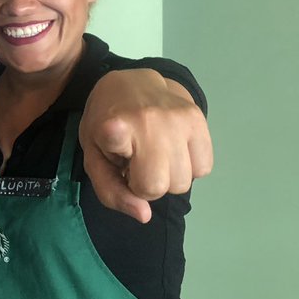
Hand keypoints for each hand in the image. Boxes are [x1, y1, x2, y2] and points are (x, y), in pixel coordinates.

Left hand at [80, 69, 212, 222]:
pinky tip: (171, 149)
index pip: (127, 154)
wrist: (131, 82)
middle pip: (160, 187)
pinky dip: (188, 167)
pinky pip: (203, 168)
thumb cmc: (105, 125)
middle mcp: (150, 121)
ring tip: (153, 154)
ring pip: (184, 182)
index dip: (122, 162)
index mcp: (114, 127)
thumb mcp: (94, 158)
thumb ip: (111, 191)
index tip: (115, 138)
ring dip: (168, 176)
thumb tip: (144, 215)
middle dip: (146, 184)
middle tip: (135, 162)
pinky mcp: (200, 119)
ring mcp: (179, 119)